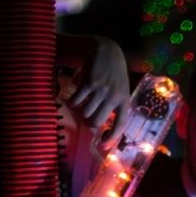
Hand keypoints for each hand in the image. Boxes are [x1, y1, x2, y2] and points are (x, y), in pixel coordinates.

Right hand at [68, 36, 130, 150]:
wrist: (107, 51)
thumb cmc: (114, 74)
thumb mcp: (120, 90)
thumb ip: (114, 106)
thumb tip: (101, 127)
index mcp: (124, 101)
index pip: (120, 125)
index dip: (111, 138)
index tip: (102, 145)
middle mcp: (114, 97)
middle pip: (96, 121)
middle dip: (88, 123)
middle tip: (85, 119)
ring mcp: (101, 90)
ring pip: (84, 112)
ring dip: (78, 112)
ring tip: (78, 107)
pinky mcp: (89, 82)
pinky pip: (76, 100)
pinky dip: (71, 102)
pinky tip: (71, 98)